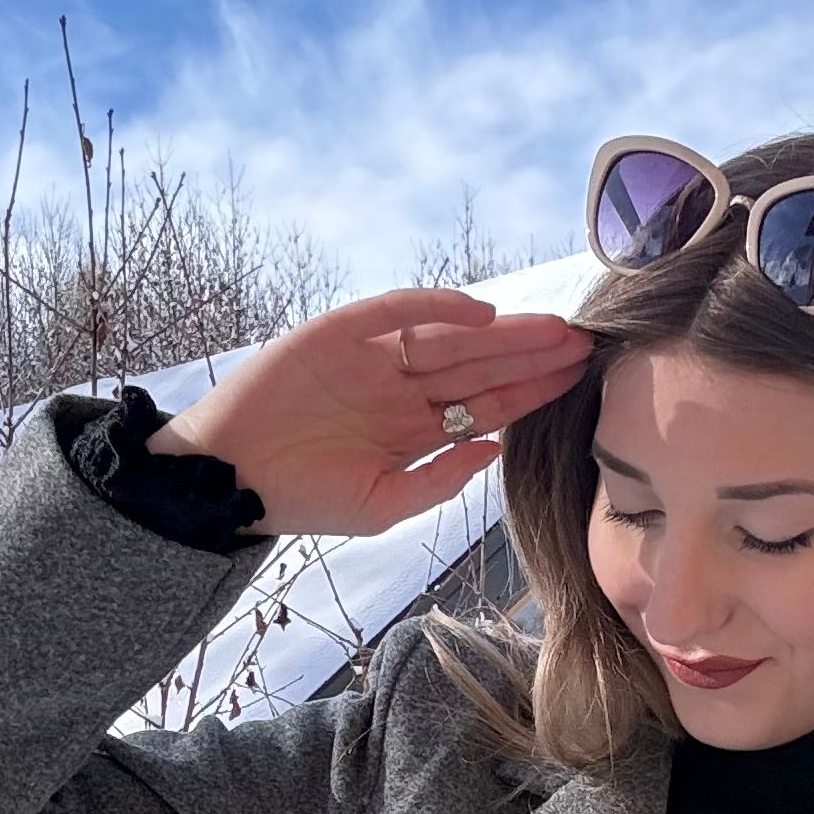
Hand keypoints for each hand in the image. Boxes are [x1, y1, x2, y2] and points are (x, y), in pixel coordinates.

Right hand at [147, 287, 596, 539]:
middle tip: (584, 343)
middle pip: (479, 365)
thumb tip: (495, 451)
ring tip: (552, 329)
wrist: (228, 479)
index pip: (485, 405)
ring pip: (450, 338)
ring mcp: (372, 359)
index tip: (577, 380)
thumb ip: (440, 480)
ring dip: (501, 332)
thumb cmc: (302, 500)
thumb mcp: (383, 506)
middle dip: (530, 355)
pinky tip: (481, 313)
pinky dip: (436, 307)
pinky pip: (395, 312)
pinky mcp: (339, 333)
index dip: (531, 391)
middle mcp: (400, 390)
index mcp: (414, 430)